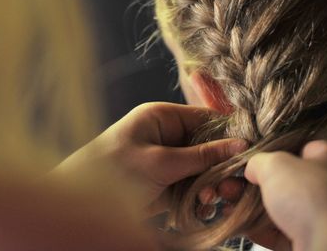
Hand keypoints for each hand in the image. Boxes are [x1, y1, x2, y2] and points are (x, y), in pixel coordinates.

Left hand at [54, 102, 246, 215]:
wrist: (77, 203)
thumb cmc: (112, 171)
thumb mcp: (160, 162)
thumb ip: (201, 156)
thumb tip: (239, 145)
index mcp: (162, 117)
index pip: (206, 120)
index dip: (228, 136)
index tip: (249, 154)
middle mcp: (165, 135)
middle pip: (207, 147)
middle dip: (219, 167)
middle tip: (228, 187)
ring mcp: (164, 161)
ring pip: (201, 170)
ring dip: (209, 186)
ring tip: (210, 200)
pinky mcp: (162, 184)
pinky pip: (189, 187)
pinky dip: (197, 198)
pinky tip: (200, 208)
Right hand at [243, 140, 326, 250]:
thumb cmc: (308, 197)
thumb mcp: (275, 164)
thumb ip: (259, 161)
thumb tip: (253, 169)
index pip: (300, 146)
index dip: (274, 150)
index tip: (251, 158)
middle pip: (288, 180)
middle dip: (257, 183)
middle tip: (233, 185)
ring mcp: (326, 216)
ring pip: (284, 207)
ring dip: (254, 208)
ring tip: (229, 205)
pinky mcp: (317, 240)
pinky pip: (284, 231)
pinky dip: (263, 230)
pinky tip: (241, 226)